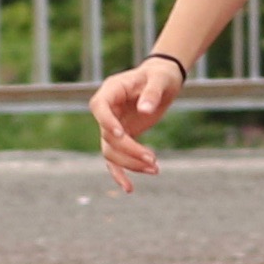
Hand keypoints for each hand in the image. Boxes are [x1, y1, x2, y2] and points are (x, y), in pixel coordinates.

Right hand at [89, 54, 185, 191]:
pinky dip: (121, 172)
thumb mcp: (160, 79)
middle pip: (108, 136)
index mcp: (111, 91)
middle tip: (153, 160)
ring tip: (155, 169)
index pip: (99, 107)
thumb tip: (145, 110)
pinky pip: (116, 157)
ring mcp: (112, 125)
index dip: (107, 122)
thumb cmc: (161, 75)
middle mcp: (107, 110)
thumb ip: (152, 93)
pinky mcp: (122, 136)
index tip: (122, 134)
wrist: (163, 79)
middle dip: (129, 150)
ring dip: (130, 163)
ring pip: (111, 151)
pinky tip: (129, 188)